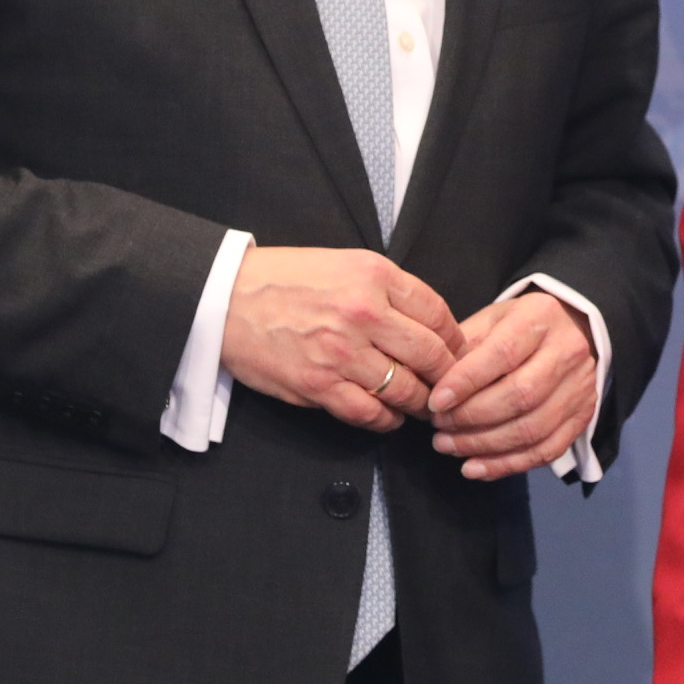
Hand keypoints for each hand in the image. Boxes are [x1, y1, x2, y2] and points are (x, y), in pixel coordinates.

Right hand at [220, 247, 463, 432]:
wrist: (227, 298)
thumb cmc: (285, 280)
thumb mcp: (344, 263)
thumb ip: (388, 290)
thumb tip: (427, 324)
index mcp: (374, 276)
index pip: (438, 314)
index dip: (455, 340)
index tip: (457, 352)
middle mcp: (363, 312)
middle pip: (430, 355)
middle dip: (446, 377)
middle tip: (449, 387)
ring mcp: (341, 352)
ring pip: (405, 390)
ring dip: (419, 403)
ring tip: (421, 405)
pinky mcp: (318, 385)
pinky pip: (369, 413)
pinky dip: (386, 420)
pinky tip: (388, 416)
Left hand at [427, 291, 598, 478]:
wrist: (569, 330)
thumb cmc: (517, 327)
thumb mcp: (488, 321)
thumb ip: (462, 349)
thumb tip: (431, 386)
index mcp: (540, 318)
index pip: (503, 353)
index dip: (466, 381)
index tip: (435, 402)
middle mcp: (568, 351)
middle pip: (520, 395)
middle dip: (472, 418)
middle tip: (439, 427)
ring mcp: (581, 387)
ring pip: (533, 429)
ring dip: (485, 445)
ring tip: (449, 447)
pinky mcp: (584, 416)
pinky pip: (546, 451)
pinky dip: (507, 465)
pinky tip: (475, 467)